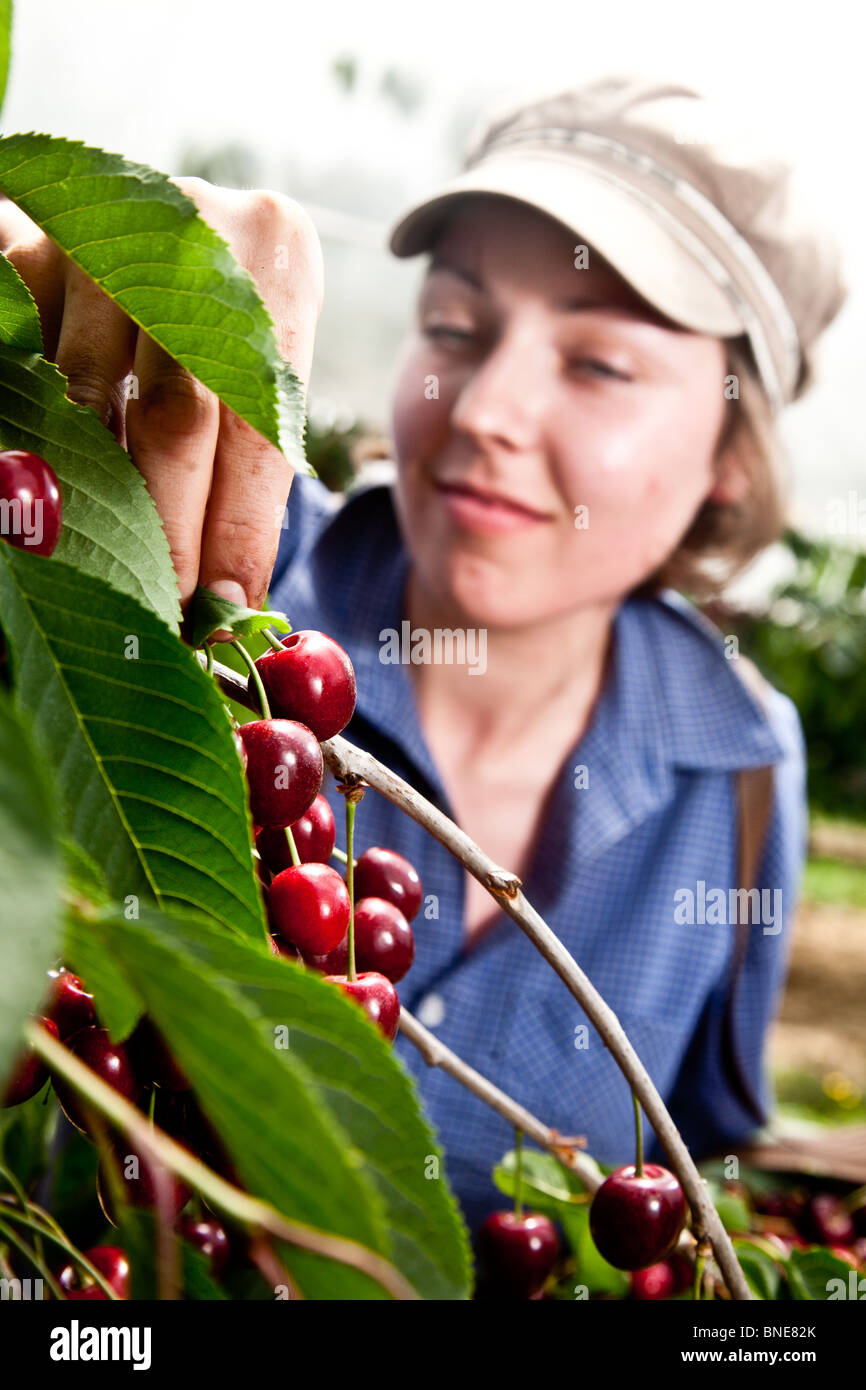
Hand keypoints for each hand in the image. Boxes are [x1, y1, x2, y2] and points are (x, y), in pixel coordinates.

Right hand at [0, 177, 323, 610]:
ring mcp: (105, 231)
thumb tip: (232, 594)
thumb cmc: (234, 309)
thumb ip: (253, 462)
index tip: (227, 604)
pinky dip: (41, 430)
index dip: (240, 525)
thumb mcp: (268, 360)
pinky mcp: (35, 241)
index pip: (260, 420)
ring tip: (104, 560)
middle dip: (166, 528)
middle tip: (161, 609)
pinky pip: (28, 358)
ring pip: (87, 394)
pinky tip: (57, 485)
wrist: (170, 217)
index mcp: (278, 256)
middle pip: (177, 410)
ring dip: (93, 492)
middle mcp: (194, 230)